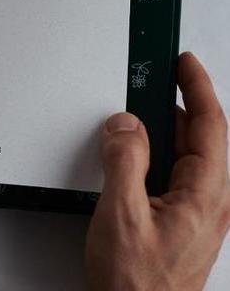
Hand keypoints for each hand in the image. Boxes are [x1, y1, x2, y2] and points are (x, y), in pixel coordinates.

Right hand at [86, 52, 229, 289]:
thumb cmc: (137, 284)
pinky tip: (131, 155)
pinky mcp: (180, 222)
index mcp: (206, 195)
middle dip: (176, 104)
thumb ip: (125, 162)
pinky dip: (153, 154)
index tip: (183, 63)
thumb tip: (126, 124)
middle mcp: (208, 202)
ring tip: (135, 114)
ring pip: (183, 157)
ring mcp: (196, 214)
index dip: (197, 88)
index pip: (209, 126)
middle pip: (199, 138)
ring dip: (162, 131)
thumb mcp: (122, 215)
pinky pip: (171, 175)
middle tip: (153, 79)